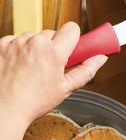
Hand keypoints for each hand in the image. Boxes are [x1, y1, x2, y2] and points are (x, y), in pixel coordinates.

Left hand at [0, 22, 107, 139]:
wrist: (3, 111)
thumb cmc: (32, 103)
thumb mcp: (66, 89)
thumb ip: (86, 71)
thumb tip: (100, 59)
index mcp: (54, 52)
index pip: (71, 28)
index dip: (72, 37)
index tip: (70, 45)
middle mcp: (35, 43)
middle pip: (52, 33)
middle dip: (52, 45)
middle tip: (49, 63)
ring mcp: (16, 43)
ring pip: (32, 36)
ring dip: (34, 46)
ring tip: (30, 66)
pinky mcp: (1, 45)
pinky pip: (14, 40)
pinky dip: (16, 49)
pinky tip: (17, 64)